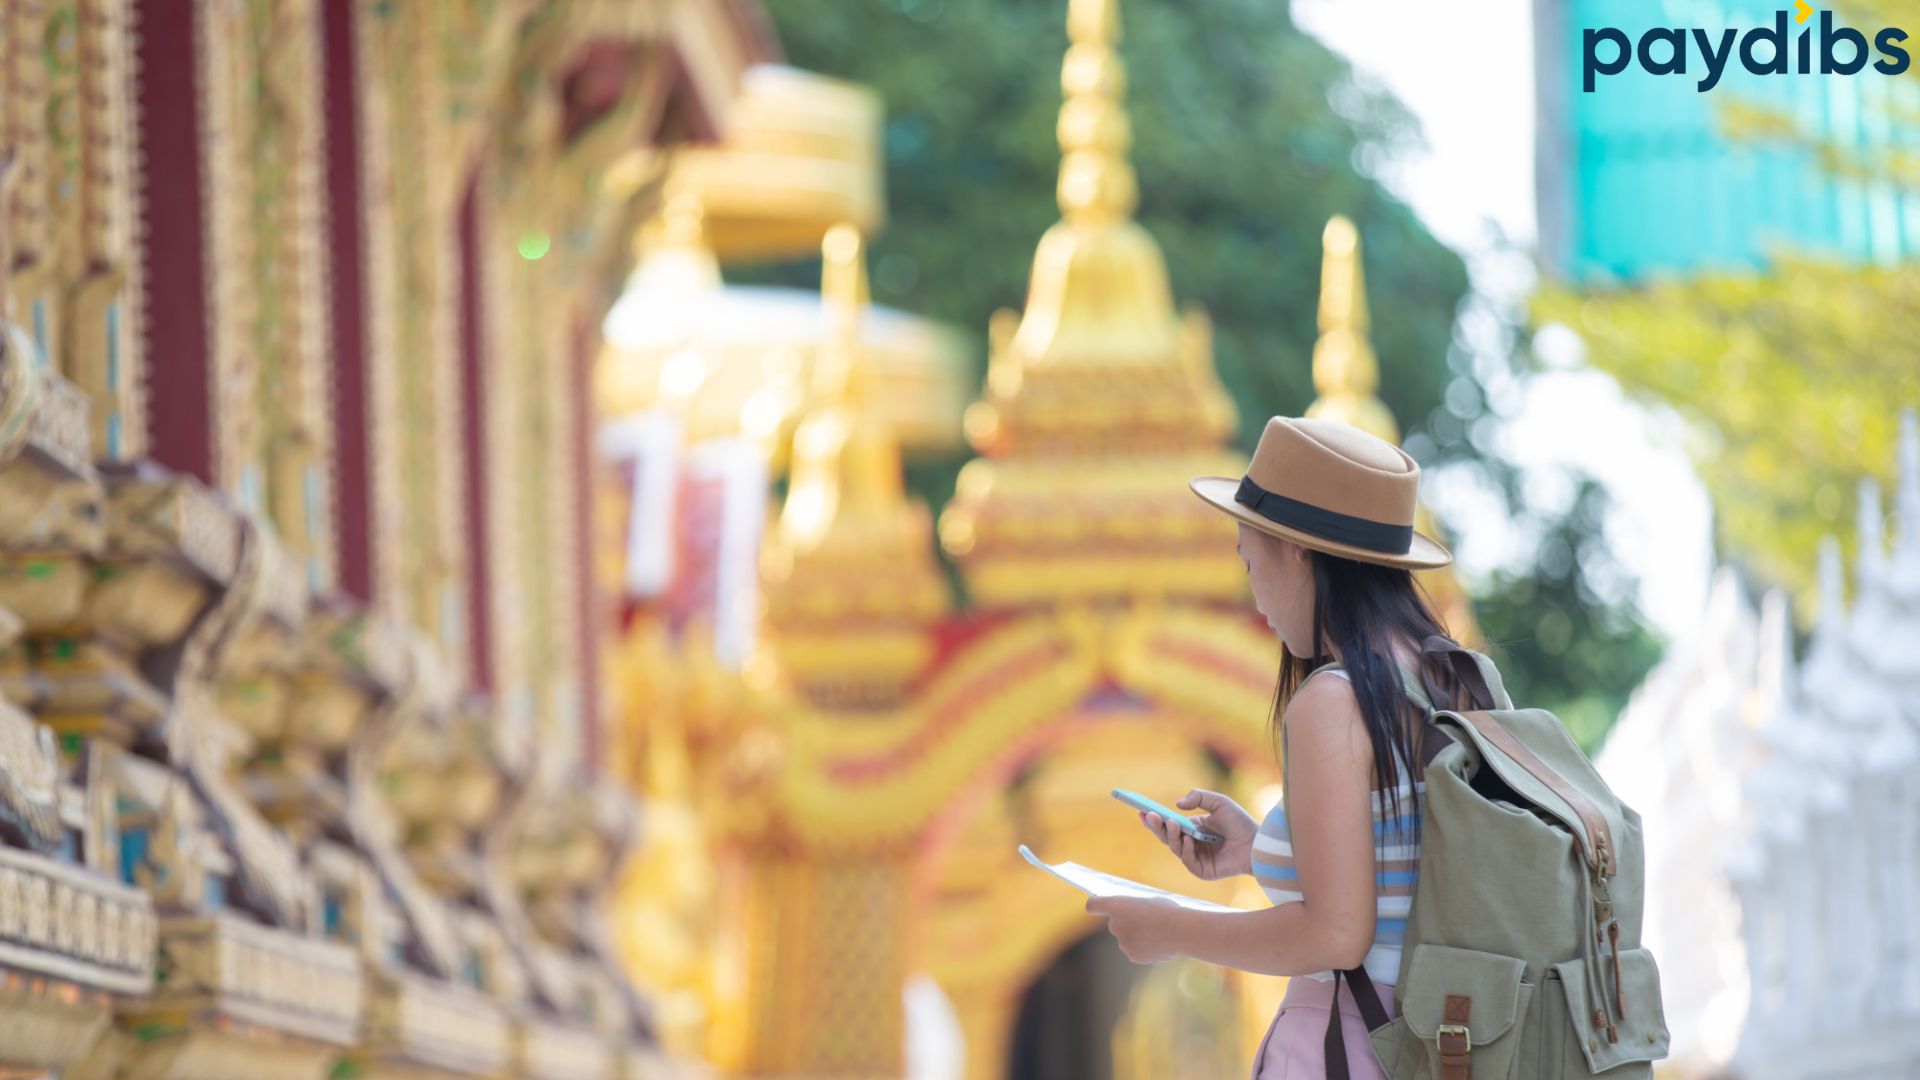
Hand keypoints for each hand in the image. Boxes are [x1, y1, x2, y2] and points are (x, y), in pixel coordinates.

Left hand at [1086, 894, 1181, 962]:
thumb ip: (1135, 907)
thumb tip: (1133, 915)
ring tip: (1156, 932)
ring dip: (1136, 936)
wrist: (1181, 931)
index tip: (1099, 904)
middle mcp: (1114, 925)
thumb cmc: (1168, 911)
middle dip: (1125, 922)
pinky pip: (1135, 951)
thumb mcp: (1150, 900)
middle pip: (1113, 923)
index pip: (1093, 904)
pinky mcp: (1132, 956)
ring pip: (1126, 939)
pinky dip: (1144, 948)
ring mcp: (1122, 943)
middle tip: (1143, 920)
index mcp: (1116, 906)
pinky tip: (1159, 944)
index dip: (1096, 904)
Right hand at [1140, 789, 1256, 880]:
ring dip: (1171, 835)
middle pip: (1167, 836)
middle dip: (1157, 826)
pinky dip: (1185, 850)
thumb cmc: (1240, 823)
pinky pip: (1188, 861)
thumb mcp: (1219, 802)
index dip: (1155, 818)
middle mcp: (1191, 843)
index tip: (1142, 810)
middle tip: (1149, 816)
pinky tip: (1187, 840)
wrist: (1257, 843)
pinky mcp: (1202, 871)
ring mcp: (1196, 858)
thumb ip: (1199, 797)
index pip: (1169, 824)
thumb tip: (1177, 805)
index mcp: (1192, 828)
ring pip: (1174, 847)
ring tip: (1172, 823)